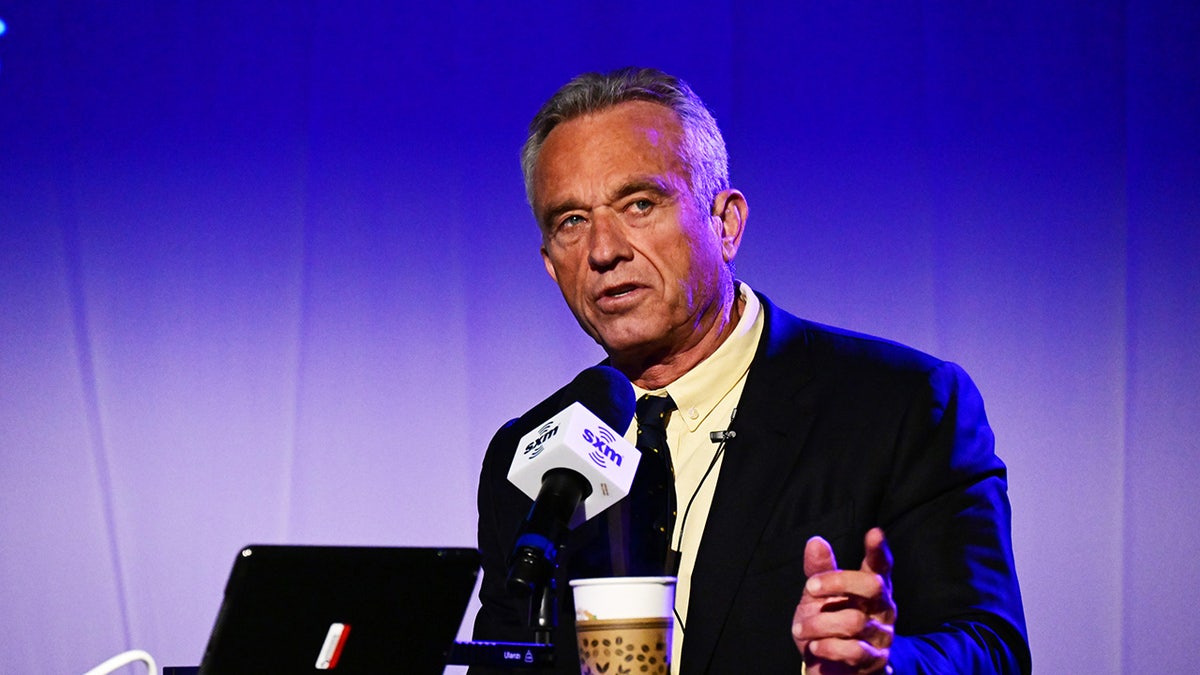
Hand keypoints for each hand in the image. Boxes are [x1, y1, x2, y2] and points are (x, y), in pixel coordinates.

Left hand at [792, 527, 895, 673]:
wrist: (834, 669)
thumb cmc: (829, 623)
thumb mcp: (818, 595)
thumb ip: (820, 570)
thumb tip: (815, 542)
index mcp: (871, 587)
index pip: (880, 565)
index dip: (878, 550)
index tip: (874, 532)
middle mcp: (882, 608)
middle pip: (872, 585)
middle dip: (837, 582)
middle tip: (810, 587)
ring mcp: (881, 634)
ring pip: (853, 621)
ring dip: (818, 624)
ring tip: (801, 629)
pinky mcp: (874, 660)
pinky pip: (852, 650)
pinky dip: (828, 647)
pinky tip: (815, 647)